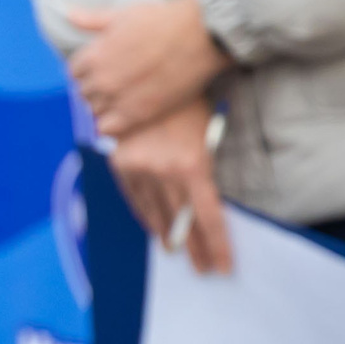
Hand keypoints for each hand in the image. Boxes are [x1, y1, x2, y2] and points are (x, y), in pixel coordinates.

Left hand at [68, 0, 229, 139]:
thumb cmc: (163, 21)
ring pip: (94, 110)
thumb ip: (93, 20)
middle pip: (83, 92)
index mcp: (94, 55)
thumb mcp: (123, 15)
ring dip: (104, 105)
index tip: (101, 67)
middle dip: (95, 87)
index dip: (86, 69)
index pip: (73, 72)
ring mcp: (118, 99)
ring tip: (123, 96)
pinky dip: (111, 123)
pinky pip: (108, 128)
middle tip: (115, 82)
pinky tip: (125, 113)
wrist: (200, 36)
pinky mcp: (138, 114)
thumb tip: (69, 13)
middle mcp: (101, 80)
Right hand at [108, 99, 231, 274]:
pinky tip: (156, 229)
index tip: (224, 267)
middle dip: (197, 249)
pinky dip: (147, 217)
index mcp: (192, 165)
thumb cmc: (187, 98)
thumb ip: (206, 165)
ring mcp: (139, 171)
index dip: (218, 246)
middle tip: (205, 269)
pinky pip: (135, 200)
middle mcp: (164, 174)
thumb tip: (208, 199)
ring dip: (169, 236)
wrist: (143, 73)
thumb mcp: (207, 129)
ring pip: (156, 215)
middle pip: (184, 224)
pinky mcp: (120, 164)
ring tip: (178, 252)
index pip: (208, 218)